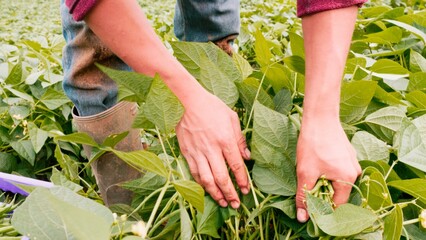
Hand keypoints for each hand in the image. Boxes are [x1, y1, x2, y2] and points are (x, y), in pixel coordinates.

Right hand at [176, 92, 250, 208]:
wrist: (186, 101)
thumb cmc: (211, 106)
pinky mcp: (186, 152)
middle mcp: (211, 149)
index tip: (246, 190)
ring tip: (222, 202)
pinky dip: (201, 184)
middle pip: (222, 177)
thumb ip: (240, 139)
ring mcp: (197, 152)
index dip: (242, 180)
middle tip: (235, 204)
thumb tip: (247, 156)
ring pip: (206, 179)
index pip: (236, 166)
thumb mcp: (231, 118)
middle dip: (230, 193)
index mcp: (225, 139)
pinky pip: (194, 173)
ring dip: (215, 193)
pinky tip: (207, 190)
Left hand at [295, 118, 360, 221]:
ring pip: (337, 181)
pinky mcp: (346, 154)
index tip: (309, 207)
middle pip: (338, 193)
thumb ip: (304, 196)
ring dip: (323, 181)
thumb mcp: (305, 172)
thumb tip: (302, 218)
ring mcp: (352, 162)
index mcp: (348, 179)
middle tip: (307, 186)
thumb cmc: (313, 144)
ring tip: (311, 172)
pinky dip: (326, 171)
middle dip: (322, 194)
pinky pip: (338, 170)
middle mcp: (355, 172)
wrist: (320, 116)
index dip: (323, 209)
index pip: (338, 205)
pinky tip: (316, 163)